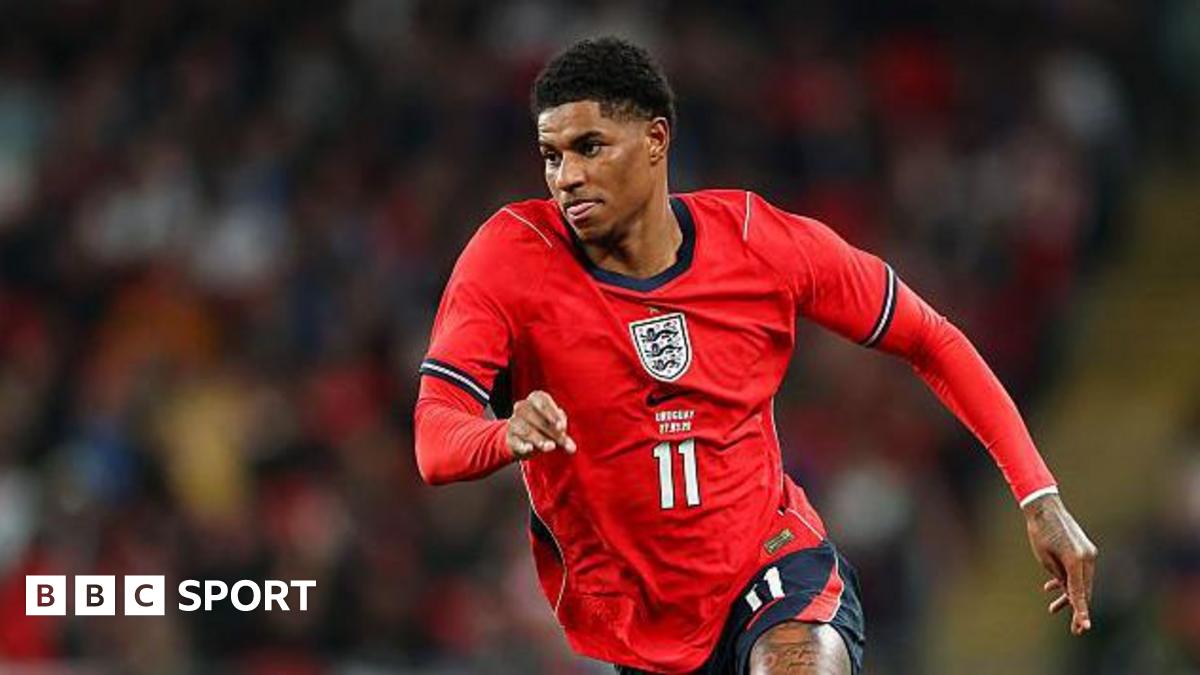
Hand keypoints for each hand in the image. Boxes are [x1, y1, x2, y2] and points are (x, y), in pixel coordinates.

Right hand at [506, 390, 575, 458]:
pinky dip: (522, 445)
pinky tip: (529, 449)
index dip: (552, 414)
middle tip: (562, 441)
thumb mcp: (555, 423)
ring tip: (550, 447)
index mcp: (535, 398)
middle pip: (535, 416)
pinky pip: (515, 441)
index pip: (543, 402)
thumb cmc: (543, 426)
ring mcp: (513, 421)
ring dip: (539, 439)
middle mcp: (522, 407)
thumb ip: (562, 427)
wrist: (522, 439)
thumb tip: (568, 440)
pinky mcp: (509, 437)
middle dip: (550, 430)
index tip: (561, 427)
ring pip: (525, 429)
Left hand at [1024, 492, 1097, 635]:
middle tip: (1074, 629)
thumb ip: (1059, 577)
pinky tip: (1050, 588)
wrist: (1045, 507)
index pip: (1080, 592)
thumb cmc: (1040, 532)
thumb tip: (1068, 590)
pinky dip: (1067, 579)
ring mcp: (1088, 553)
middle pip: (1084, 589)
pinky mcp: (1084, 550)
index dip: (1081, 611)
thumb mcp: (1045, 559)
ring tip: (1053, 609)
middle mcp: (1087, 558)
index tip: (1084, 627)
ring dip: (1069, 595)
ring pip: (1081, 581)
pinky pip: (1078, 570)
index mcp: (1077, 560)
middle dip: (1077, 608)